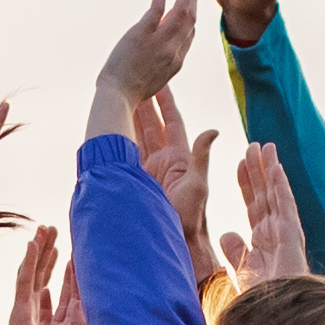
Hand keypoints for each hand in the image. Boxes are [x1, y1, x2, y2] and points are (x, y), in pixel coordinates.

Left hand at [91, 0, 200, 127]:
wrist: (118, 96)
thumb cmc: (129, 91)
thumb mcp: (153, 78)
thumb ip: (160, 61)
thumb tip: (159, 46)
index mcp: (176, 63)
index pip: (189, 36)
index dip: (191, 20)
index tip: (189, 7)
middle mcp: (172, 50)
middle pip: (190, 21)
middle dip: (194, 1)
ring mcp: (159, 42)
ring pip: (181, 12)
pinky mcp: (143, 34)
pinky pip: (157, 9)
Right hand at [127, 83, 219, 257]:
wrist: (174, 241)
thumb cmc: (191, 218)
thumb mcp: (198, 185)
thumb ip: (202, 156)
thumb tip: (213, 130)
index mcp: (180, 157)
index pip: (172, 122)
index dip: (165, 102)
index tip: (160, 83)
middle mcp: (164, 160)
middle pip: (153, 125)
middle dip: (144, 104)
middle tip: (135, 83)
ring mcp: (150, 171)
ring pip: (138, 138)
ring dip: (130, 119)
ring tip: (121, 98)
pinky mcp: (137, 182)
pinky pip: (128, 157)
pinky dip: (120, 141)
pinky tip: (111, 129)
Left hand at [221, 143, 306, 287]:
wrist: (274, 317)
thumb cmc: (262, 300)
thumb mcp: (242, 271)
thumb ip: (236, 251)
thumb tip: (227, 233)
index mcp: (264, 241)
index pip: (254, 205)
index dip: (247, 184)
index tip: (239, 164)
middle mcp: (276, 233)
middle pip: (265, 194)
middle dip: (258, 170)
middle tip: (252, 146)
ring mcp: (285, 233)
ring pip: (276, 194)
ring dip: (270, 170)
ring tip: (265, 146)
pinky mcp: (291, 237)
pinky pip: (285, 205)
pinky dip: (281, 186)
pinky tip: (275, 167)